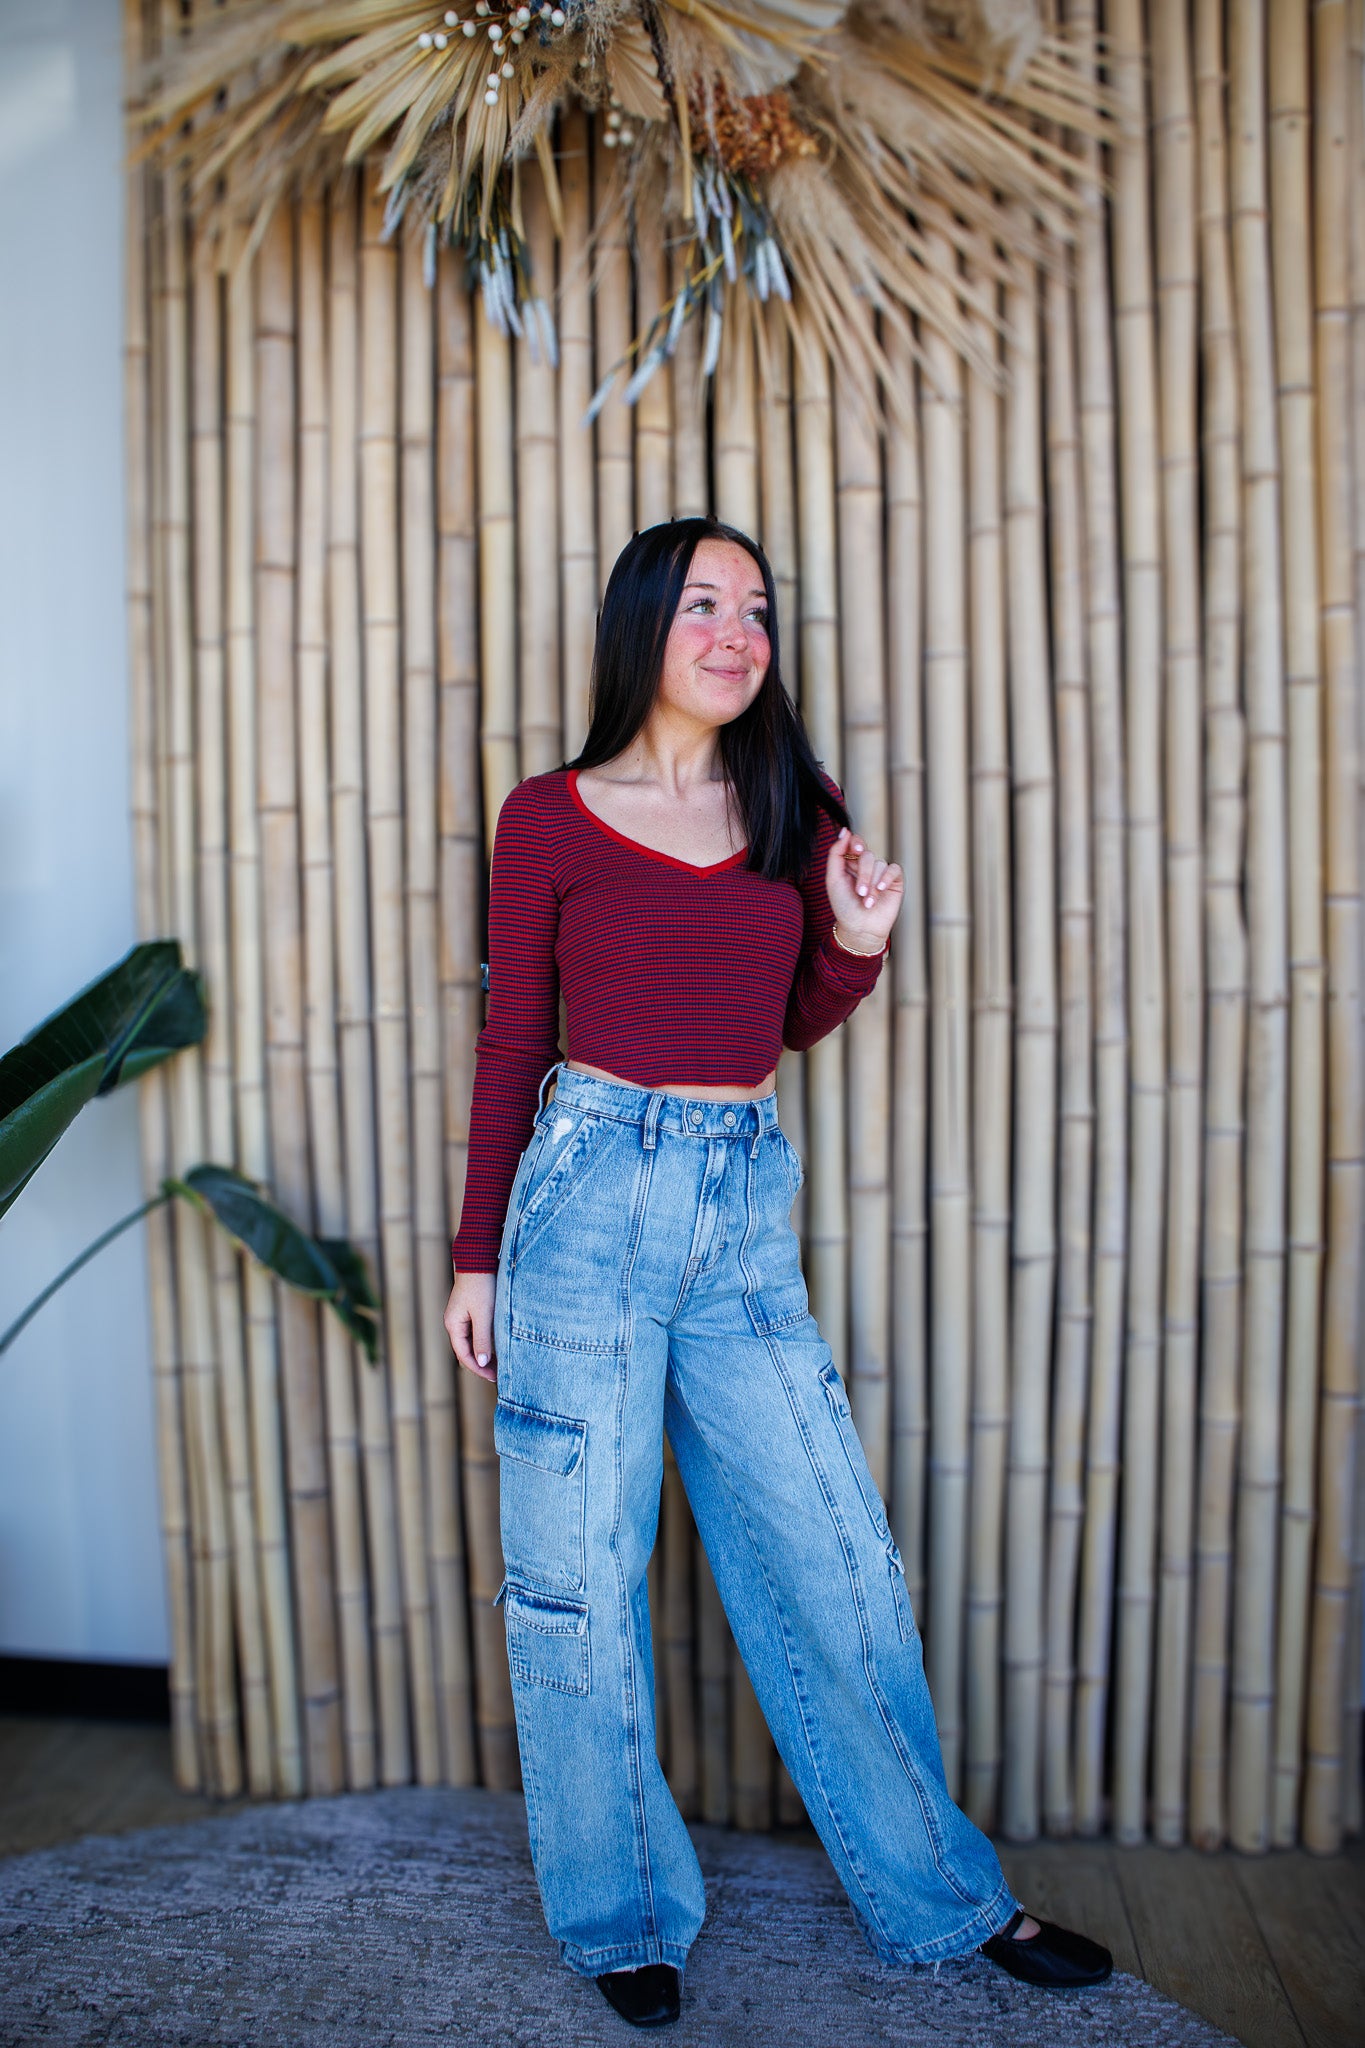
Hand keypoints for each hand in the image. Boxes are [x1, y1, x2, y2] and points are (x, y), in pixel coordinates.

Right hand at [445, 1269, 497, 1381]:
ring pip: (473, 1341)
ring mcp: (462, 1316)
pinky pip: (477, 1331)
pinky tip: (499, 1344)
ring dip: (485, 1352)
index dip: (478, 1368)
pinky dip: (486, 1340)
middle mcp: (455, 1322)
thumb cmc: (481, 1285)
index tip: (494, 1377)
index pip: (464, 1355)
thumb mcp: (483, 1314)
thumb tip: (481, 1362)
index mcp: (453, 1325)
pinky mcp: (471, 1309)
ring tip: (501, 1362)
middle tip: (500, 1374)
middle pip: (467, 1350)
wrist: (479, 1258)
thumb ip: (482, 1339)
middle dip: (482, 1363)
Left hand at [826, 825, 902, 951]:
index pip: (855, 843)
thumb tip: (845, 831)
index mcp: (850, 863)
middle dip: (863, 874)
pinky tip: (881, 890)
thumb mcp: (833, 879)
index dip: (856, 843)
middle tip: (859, 893)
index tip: (856, 851)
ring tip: (868, 902)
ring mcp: (881, 873)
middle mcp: (866, 866)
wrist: (860, 929)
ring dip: (872, 884)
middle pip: (867, 855)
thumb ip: (836, 854)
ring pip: (879, 864)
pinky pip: (894, 869)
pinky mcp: (895, 881)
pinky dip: (886, 879)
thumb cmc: (844, 906)